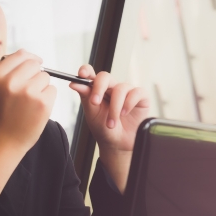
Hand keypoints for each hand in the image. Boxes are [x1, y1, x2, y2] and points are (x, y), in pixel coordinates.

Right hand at [0, 50, 55, 196]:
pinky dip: (48, 98)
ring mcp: (28, 91)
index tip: (31, 70)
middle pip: (35, 64)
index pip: (21, 55)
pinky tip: (36, 109)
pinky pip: (52, 90)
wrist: (4, 140)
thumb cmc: (3, 113)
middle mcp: (11, 81)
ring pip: (45, 77)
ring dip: (42, 87)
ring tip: (30, 102)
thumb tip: (34, 57)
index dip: (29, 61)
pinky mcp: (42, 102)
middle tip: (28, 92)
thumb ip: (11, 69)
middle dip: (35, 75)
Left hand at [69, 65, 149, 192]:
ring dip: (114, 108)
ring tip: (111, 124)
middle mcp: (112, 88)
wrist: (118, 145)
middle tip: (94, 102)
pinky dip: (129, 104)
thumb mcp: (92, 114)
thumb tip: (74, 83)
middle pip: (105, 77)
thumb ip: (85, 97)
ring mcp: (127, 91)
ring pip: (120, 88)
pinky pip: (136, 92)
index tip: (82, 74)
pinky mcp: (141, 97)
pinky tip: (124, 114)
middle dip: (99, 88)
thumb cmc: (104, 129)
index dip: (86, 70)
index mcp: (97, 90)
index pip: (91, 74)